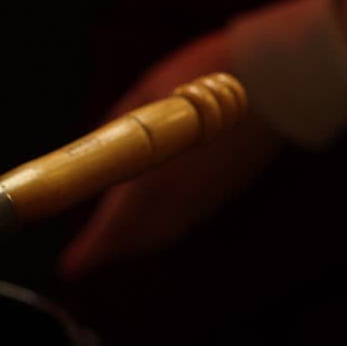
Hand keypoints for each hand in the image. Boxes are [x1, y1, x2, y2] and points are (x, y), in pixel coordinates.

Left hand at [59, 32, 286, 278]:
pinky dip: (161, 227)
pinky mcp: (227, 191)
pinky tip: (150, 218)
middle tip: (85, 256)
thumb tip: (101, 144)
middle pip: (140, 237)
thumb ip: (119, 128)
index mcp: (155, 175)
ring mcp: (207, 197)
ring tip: (110, 241)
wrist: (276, 77)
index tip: (70, 268)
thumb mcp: (145, 95)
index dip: (92, 250)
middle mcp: (181, 197)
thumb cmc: (203, 78)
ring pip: (164, 232)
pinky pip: (185, 219)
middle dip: (110, 249)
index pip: (117, 226)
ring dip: (136, 241)